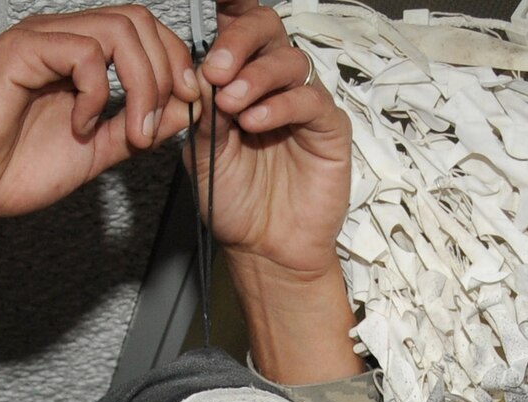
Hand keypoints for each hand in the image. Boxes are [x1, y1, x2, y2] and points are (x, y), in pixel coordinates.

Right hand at [0, 8, 194, 252]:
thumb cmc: (9, 167)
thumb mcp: (93, 153)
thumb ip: (133, 131)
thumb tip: (178, 111)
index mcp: (76, 58)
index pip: (141, 32)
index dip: (174, 63)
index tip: (189, 103)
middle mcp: (60, 40)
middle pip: (138, 20)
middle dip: (168, 71)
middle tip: (166, 119)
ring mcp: (40, 41)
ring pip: (117, 29)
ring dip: (142, 85)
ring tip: (133, 131)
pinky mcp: (21, 52)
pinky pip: (81, 52)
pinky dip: (97, 94)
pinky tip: (82, 125)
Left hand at [188, 2, 359, 380]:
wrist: (263, 250)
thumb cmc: (235, 204)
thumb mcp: (203, 155)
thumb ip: (201, 115)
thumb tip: (199, 75)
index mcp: (239, 79)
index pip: (236, 27)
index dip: (230, 10)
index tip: (213, 7)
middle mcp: (272, 84)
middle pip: (267, 29)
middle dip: (239, 40)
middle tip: (218, 69)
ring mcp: (302, 104)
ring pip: (289, 60)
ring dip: (257, 76)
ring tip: (232, 104)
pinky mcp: (328, 129)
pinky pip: (310, 100)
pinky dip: (281, 105)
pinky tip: (255, 122)